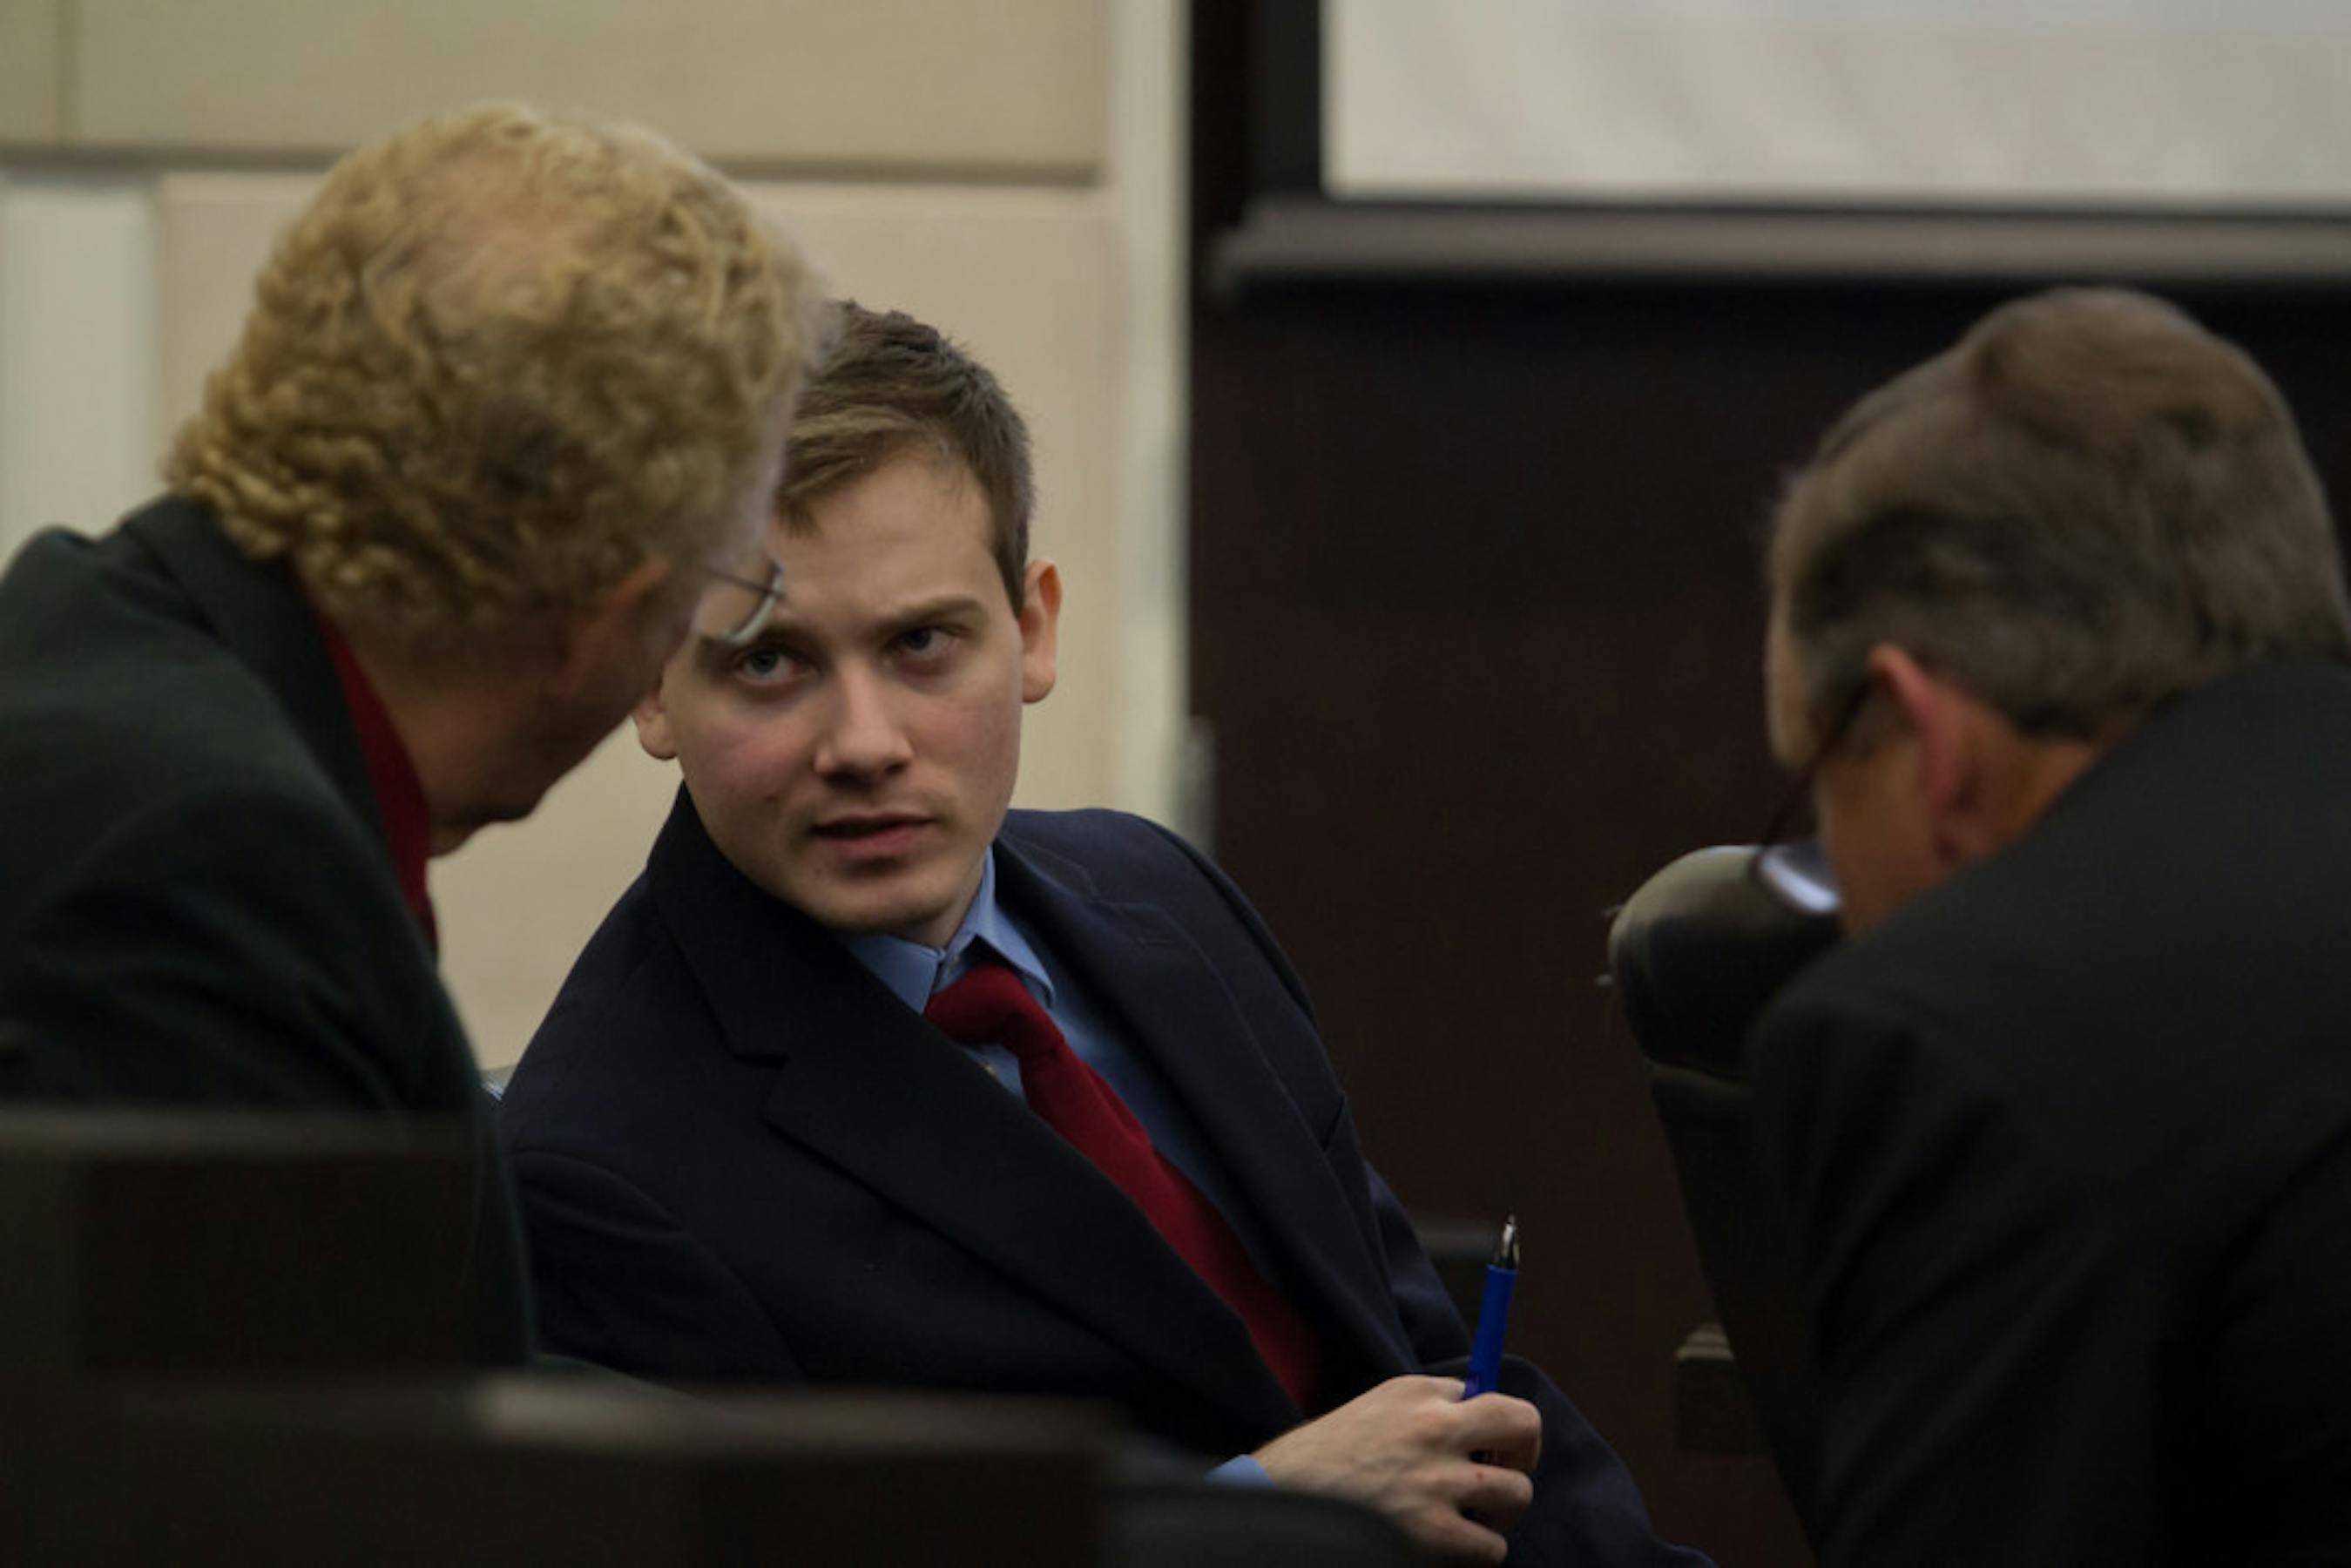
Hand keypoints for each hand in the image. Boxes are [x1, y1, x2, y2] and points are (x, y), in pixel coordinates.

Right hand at [1252, 1375, 1541, 1562]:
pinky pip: (1492, 1549)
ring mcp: (1436, 1485)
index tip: (1505, 1444)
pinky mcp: (1433, 1536)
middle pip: (1525, 1428)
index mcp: (1421, 1396)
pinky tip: (1450, 1546)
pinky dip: (1477, 1552)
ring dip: (1498, 1511)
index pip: (1499, 1398)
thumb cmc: (1330, 1454)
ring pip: (1518, 1495)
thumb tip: (1482, 1411)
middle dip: (1522, 1457)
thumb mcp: (1379, 1405)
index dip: (1510, 1427)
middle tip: (1502, 1477)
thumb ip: (1432, 1402)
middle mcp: (1434, 1431)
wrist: (1284, 1496)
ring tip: (1470, 1518)